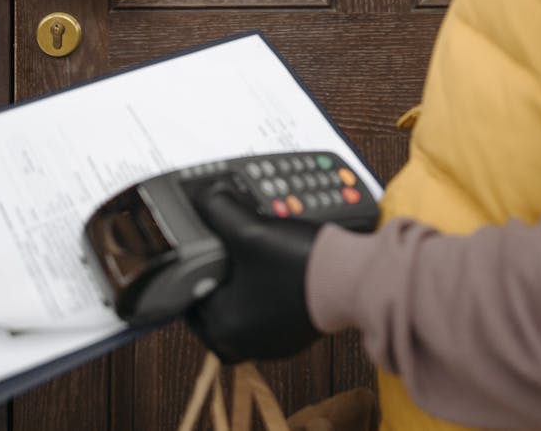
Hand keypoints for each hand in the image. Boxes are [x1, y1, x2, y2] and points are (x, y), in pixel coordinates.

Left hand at [186, 182, 321, 362]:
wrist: (352, 277)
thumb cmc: (301, 264)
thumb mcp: (250, 230)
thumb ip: (220, 210)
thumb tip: (203, 197)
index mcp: (222, 326)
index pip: (188, 292)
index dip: (192, 261)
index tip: (198, 242)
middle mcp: (243, 342)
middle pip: (216, 298)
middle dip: (220, 267)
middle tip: (225, 242)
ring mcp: (270, 341)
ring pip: (243, 302)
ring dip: (244, 276)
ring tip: (252, 247)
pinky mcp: (292, 333)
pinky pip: (267, 307)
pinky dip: (267, 286)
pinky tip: (277, 263)